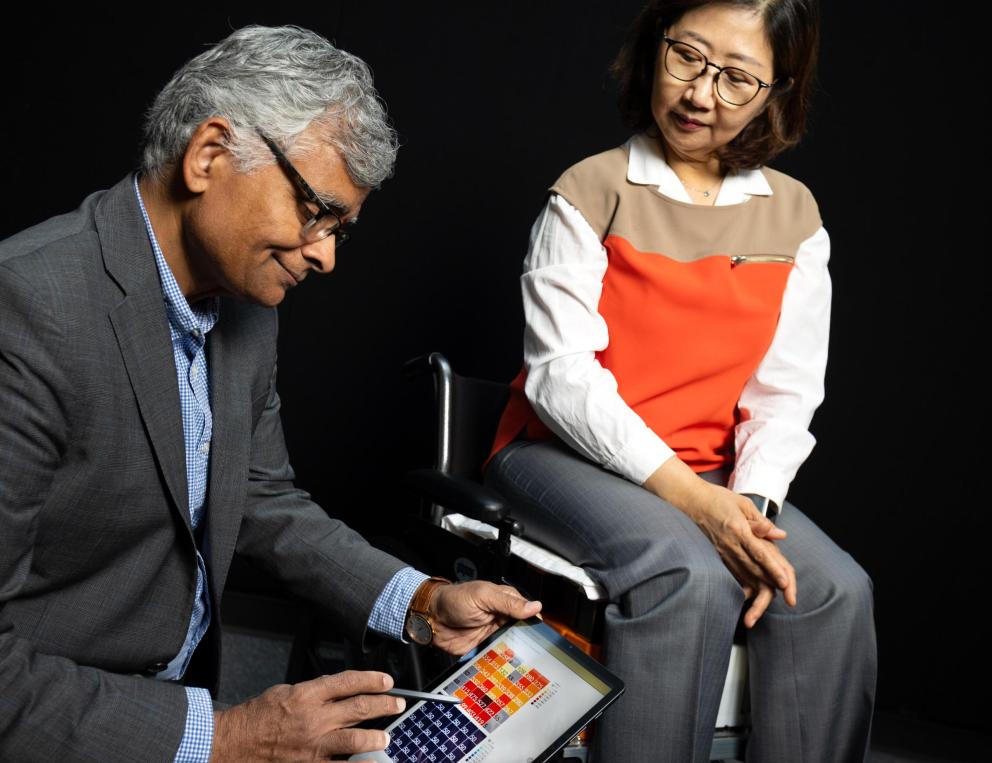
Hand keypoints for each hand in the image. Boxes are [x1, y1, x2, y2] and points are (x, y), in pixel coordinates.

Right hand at [210, 670, 404, 761]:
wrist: (234, 743)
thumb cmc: (257, 716)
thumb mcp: (286, 690)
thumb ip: (314, 690)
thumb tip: (338, 689)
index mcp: (307, 695)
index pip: (348, 683)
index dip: (371, 680)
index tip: (387, 681)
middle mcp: (315, 719)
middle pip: (358, 709)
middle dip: (383, 705)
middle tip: (398, 704)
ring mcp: (314, 746)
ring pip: (356, 740)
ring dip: (376, 738)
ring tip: (387, 737)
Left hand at [428, 581, 541, 655]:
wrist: (432, 618)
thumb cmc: (454, 600)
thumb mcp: (483, 596)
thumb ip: (508, 603)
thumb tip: (535, 606)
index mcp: (504, 601)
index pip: (528, 611)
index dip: (536, 621)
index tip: (545, 632)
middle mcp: (502, 618)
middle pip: (523, 630)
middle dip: (531, 639)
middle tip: (540, 650)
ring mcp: (494, 634)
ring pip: (514, 644)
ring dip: (520, 651)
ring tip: (529, 661)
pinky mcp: (485, 648)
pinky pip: (500, 655)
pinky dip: (506, 660)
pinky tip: (512, 666)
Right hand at [642, 457, 795, 626]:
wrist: (688, 499)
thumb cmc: (717, 498)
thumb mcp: (742, 504)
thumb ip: (761, 521)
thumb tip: (780, 535)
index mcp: (738, 529)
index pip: (759, 553)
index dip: (773, 568)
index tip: (785, 582)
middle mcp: (729, 543)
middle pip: (753, 568)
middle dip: (771, 583)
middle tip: (788, 596)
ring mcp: (720, 551)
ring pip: (743, 573)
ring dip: (759, 587)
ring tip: (774, 599)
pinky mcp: (715, 554)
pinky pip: (731, 572)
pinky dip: (743, 583)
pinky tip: (752, 592)